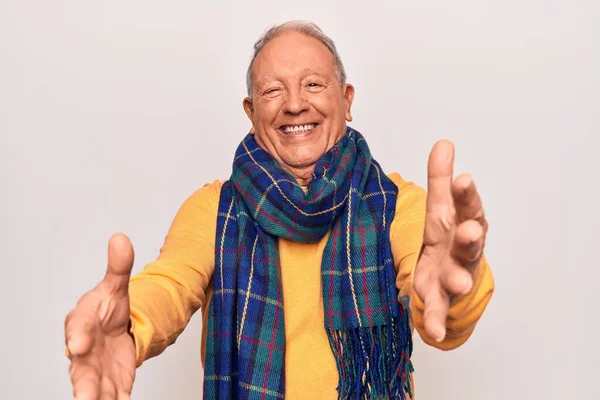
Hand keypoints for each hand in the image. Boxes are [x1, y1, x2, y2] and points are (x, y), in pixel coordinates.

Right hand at [65, 233, 135, 398]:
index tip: (79, 345)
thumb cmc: (107, 309)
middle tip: (85, 397)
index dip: (78, 337)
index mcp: (82, 323)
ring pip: (93, 388)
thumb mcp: (116, 286)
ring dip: (96, 399)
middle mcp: (84, 351)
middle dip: (83, 384)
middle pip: (80, 368)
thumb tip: (121, 238)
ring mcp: (97, 370)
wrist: (114, 328)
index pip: (77, 328)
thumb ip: (119, 266)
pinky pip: (112, 396)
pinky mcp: (113, 382)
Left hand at [413, 140, 487, 342]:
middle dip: (471, 237)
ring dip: (459, 280)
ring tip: (459, 283)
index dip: (467, 195)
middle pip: (469, 243)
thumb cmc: (447, 237)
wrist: (451, 278)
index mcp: (462, 224)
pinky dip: (437, 322)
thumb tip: (443, 143)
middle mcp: (462, 251)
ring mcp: (453, 276)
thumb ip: (440, 179)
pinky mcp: (440, 299)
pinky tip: (433, 332)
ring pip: (458, 278)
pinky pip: (439, 312)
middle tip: (471, 230)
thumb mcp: (441, 207)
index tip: (464, 179)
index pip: (467, 207)